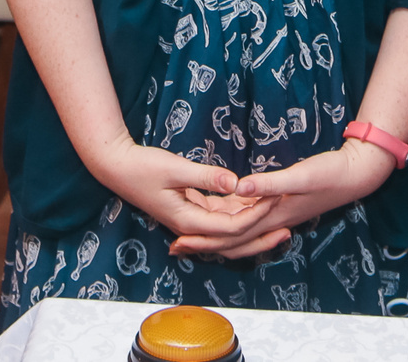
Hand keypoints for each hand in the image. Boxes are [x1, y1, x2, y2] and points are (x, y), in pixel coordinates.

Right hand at [84, 136, 274, 251]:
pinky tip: (255, 206)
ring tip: (279, 216)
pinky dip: (238, 213)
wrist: (117, 168)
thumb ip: (206, 177)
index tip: (274, 199)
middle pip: (233, 239)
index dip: (255, 216)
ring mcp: (191, 220)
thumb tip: (236, 183)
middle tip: (289, 225)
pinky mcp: (191, 209)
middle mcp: (192, 226)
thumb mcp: (175, 168)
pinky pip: (220, 218)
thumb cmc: (143, 167)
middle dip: (261, 233)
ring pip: (228, 231)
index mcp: (188, 221)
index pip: (231, 228)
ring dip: (252, 225)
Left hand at [178, 139, 398, 259]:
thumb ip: (270, 183)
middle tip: (175, 245)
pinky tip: (216, 209)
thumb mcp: (301, 175)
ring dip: (213, 231)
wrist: (356, 173)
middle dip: (203, 243)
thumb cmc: (331, 173)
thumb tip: (239, 187)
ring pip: (237, 228)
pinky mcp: (278, 201)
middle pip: (231, 239)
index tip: (179, 240)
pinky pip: (248, 213)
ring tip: (188, 230)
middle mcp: (271, 220)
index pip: (232, 235)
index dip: (205, 239)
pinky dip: (229, 215)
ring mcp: (274, 212)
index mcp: (272, 216)